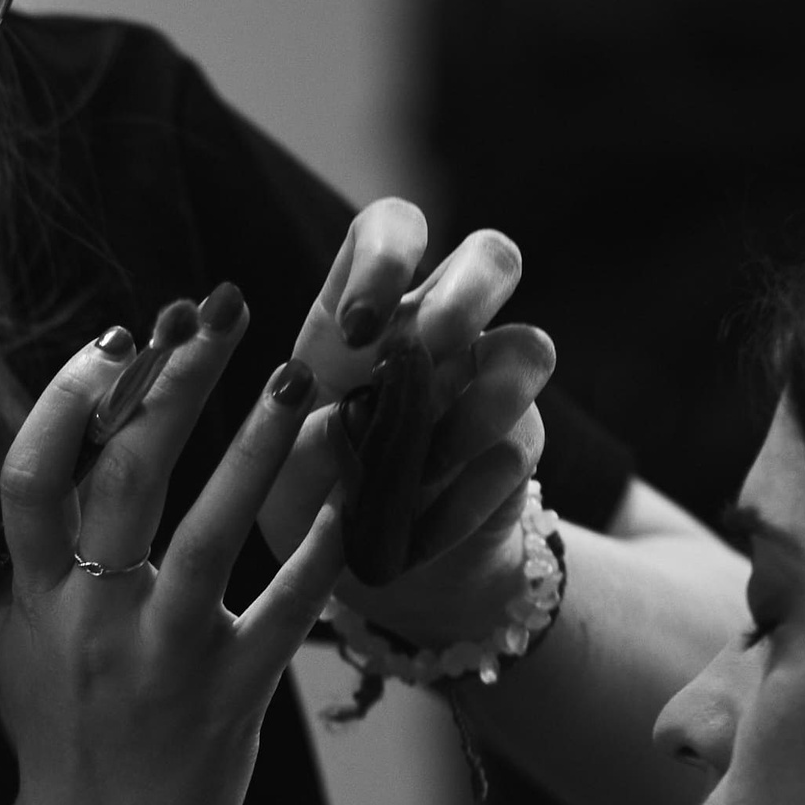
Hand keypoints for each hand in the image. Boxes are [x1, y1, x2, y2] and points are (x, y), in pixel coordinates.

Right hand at [0, 288, 345, 804]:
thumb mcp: (21, 636)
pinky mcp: (230, 698)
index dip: (69, 399)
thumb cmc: (61, 732)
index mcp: (34, 597)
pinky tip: (344, 497)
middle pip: (125, 479)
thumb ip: (30, 552)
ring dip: (257, 447)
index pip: (32, 477)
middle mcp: (93, 621)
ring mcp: (163, 659)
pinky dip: (314, 551)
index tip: (118, 337)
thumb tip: (59, 439)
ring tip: (299, 379)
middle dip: (174, 383)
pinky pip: (283, 611)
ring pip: (210, 533)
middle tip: (220, 312)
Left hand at [255, 202, 555, 640]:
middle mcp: (438, 331)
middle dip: (468, 298)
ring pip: (533, 347)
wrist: (369, 576)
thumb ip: (289, 434)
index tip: (357, 328)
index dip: (388, 255)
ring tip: (421, 466)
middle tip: (429, 350)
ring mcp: (487, 385)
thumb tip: (332, 414)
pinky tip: (414, 536)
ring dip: (480, 408)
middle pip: (493, 258)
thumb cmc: (307, 499)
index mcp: (366, 313)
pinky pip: (517, 449)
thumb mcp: (271, 468)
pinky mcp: (517, 448)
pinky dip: (464, 498)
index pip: (392, 229)